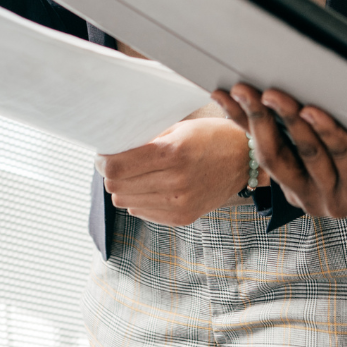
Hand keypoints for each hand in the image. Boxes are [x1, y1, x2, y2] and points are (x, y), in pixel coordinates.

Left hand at [99, 118, 251, 225]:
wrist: (244, 161)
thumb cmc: (210, 138)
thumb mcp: (179, 129)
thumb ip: (147, 141)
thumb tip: (112, 149)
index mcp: (173, 153)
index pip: (117, 167)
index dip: (102, 161)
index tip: (102, 156)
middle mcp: (176, 181)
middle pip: (118, 186)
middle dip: (112, 174)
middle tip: (117, 163)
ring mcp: (180, 203)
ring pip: (127, 202)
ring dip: (125, 188)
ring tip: (136, 175)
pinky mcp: (183, 217)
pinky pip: (143, 212)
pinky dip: (140, 199)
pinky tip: (152, 186)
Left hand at [215, 86, 346, 218]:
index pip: (340, 156)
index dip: (326, 133)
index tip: (311, 108)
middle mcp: (326, 198)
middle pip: (301, 156)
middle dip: (284, 122)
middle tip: (270, 91)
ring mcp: (300, 191)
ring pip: (275, 155)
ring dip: (257, 122)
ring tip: (246, 90)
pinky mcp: (283, 179)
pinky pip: (260, 148)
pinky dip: (243, 122)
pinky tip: (227, 97)